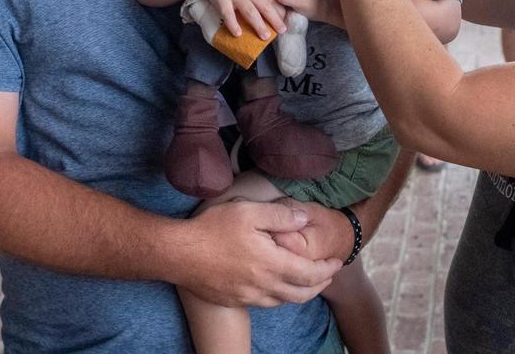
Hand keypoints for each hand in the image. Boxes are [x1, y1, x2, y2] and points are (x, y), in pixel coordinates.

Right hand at [172, 200, 342, 306]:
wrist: (178, 254)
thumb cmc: (212, 229)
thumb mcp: (249, 212)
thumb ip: (280, 215)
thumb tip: (305, 219)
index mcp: (271, 264)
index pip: (310, 274)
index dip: (327, 270)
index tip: (336, 262)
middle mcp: (262, 286)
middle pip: (300, 295)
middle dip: (319, 286)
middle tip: (328, 276)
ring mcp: (247, 296)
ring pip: (282, 302)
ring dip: (299, 293)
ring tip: (305, 281)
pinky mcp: (233, 299)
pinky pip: (263, 303)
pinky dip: (278, 296)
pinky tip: (275, 285)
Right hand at [195, 0, 285, 38]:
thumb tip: (270, 3)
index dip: (280, 10)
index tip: (285, 21)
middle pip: (265, 6)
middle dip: (275, 20)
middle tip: (282, 31)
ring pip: (250, 12)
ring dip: (259, 25)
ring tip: (265, 37)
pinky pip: (228, 14)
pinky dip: (233, 24)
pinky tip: (238, 34)